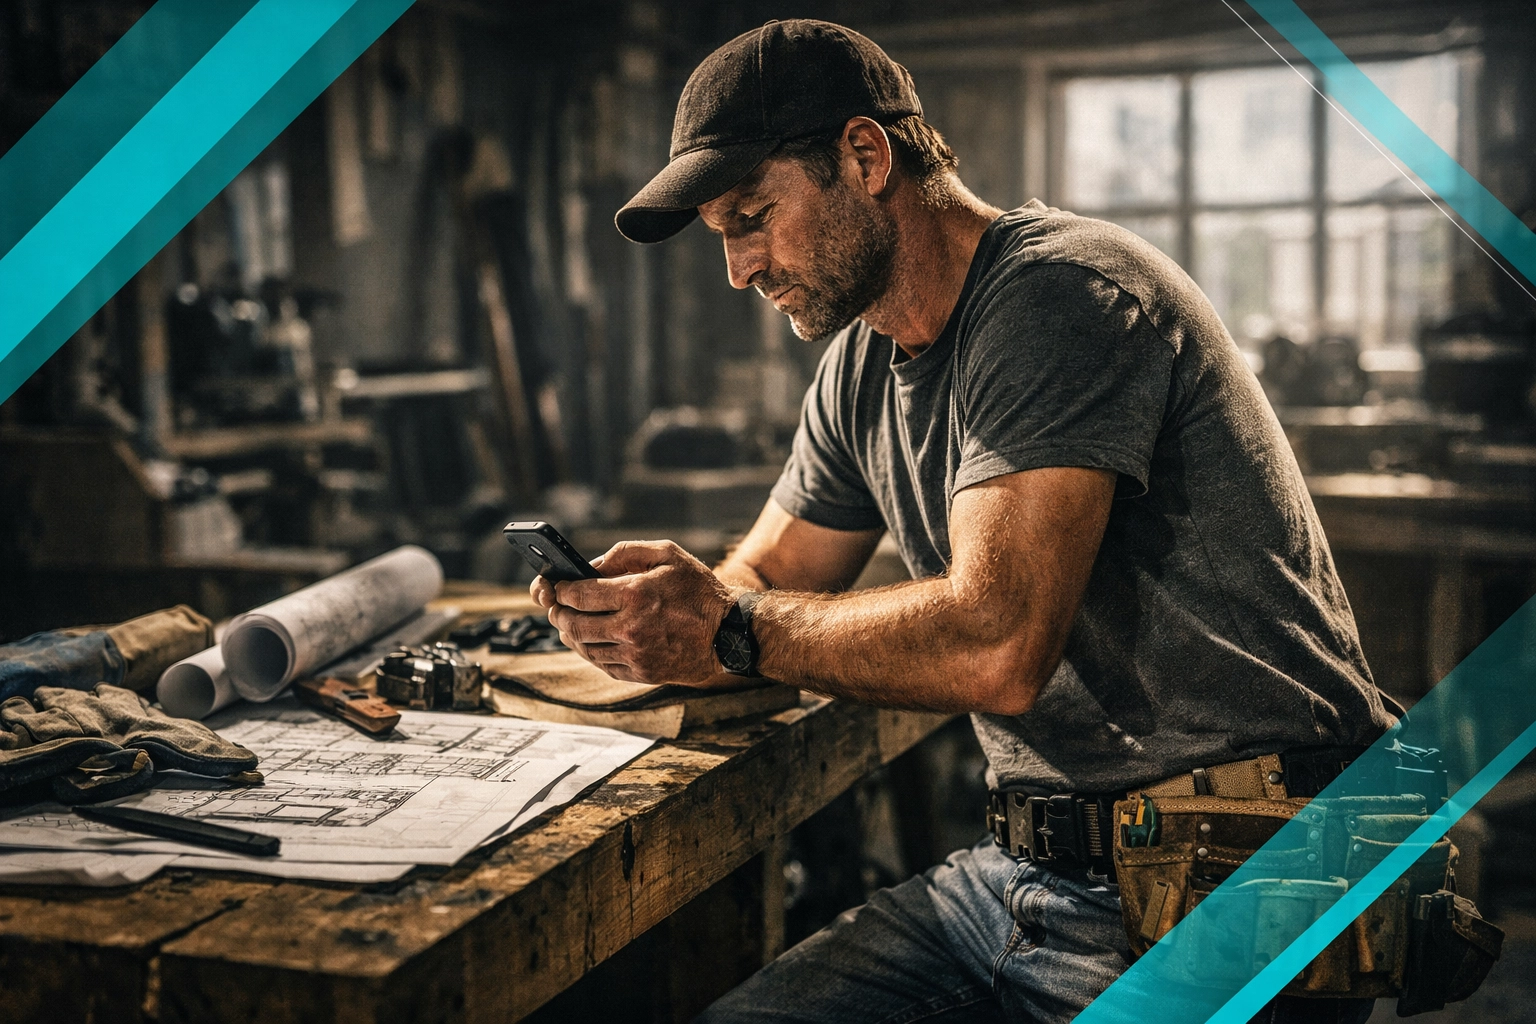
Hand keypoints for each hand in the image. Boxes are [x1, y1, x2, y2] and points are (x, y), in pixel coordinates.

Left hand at [529, 540, 736, 684]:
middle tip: (556, 606)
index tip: (556, 587)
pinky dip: (589, 652)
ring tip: (568, 623)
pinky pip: (603, 665)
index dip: (560, 590)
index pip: (578, 595)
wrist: (730, 634)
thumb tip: (591, 565)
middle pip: (574, 624)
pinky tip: (589, 641)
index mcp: (635, 594)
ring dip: (570, 634)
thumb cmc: (698, 589)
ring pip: (585, 648)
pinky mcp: (642, 673)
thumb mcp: (667, 554)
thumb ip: (626, 552)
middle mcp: (631, 628)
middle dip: (559, 613)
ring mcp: (636, 654)